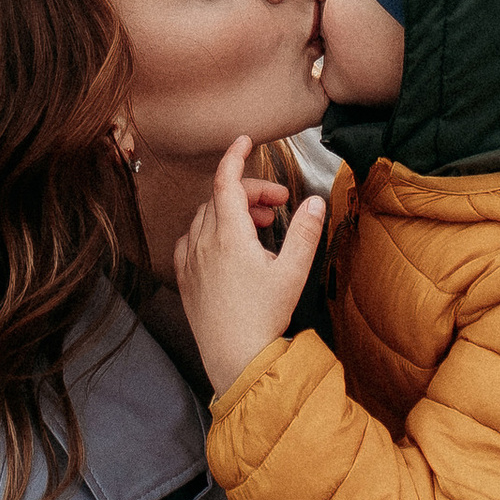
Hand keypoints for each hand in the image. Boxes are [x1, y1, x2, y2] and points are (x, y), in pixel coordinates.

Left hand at [174, 137, 325, 393]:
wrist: (235, 358)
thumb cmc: (264, 317)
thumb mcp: (294, 272)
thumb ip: (305, 232)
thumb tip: (314, 201)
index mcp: (230, 236)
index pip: (226, 181)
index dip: (235, 155)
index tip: (244, 141)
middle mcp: (204, 243)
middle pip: (221, 198)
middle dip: (250, 192)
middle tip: (277, 205)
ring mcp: (191, 261)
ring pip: (204, 217)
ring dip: (231, 211)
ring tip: (259, 227)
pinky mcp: (185, 279)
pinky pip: (189, 241)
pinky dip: (207, 232)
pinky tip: (224, 246)